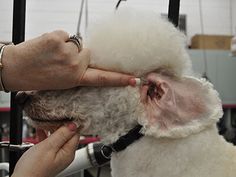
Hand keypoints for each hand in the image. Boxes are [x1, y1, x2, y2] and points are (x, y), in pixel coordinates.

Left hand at [1, 30, 134, 90]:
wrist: (15, 68)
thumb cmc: (38, 76)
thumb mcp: (63, 81)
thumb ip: (78, 71)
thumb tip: (86, 55)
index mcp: (76, 79)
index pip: (103, 78)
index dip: (120, 79)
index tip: (134, 80)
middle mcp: (75, 66)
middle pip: (88, 52)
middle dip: (78, 54)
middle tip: (59, 60)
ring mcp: (67, 52)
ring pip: (76, 43)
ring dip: (66, 46)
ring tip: (51, 54)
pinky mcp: (58, 38)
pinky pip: (65, 34)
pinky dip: (57, 38)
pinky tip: (47, 47)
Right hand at [12, 123, 79, 176]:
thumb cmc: (34, 168)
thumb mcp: (49, 147)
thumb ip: (62, 134)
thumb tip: (74, 124)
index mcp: (68, 152)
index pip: (75, 133)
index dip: (70, 124)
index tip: (63, 116)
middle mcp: (65, 155)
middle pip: (67, 135)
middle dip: (60, 126)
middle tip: (53, 119)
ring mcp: (57, 156)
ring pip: (58, 138)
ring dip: (52, 130)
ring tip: (45, 123)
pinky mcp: (49, 157)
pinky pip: (51, 143)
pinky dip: (46, 136)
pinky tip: (40, 132)